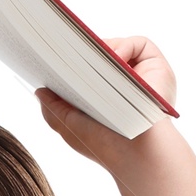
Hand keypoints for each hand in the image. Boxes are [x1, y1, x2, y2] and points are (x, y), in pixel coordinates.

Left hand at [34, 35, 177, 170]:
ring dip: (103, 48)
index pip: (89, 69)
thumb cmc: (105, 146)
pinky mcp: (156, 66)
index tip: (58, 56)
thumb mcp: (69, 126)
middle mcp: (124, 84)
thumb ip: (53, 108)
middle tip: (70, 48)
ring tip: (93, 60)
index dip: (76, 61)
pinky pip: (139, 43)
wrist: (136, 152)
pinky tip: (115, 62)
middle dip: (86, 49)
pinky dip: (124, 47)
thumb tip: (40, 90)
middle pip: (103, 53)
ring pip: (118, 45)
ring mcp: (141, 74)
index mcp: (106, 97)